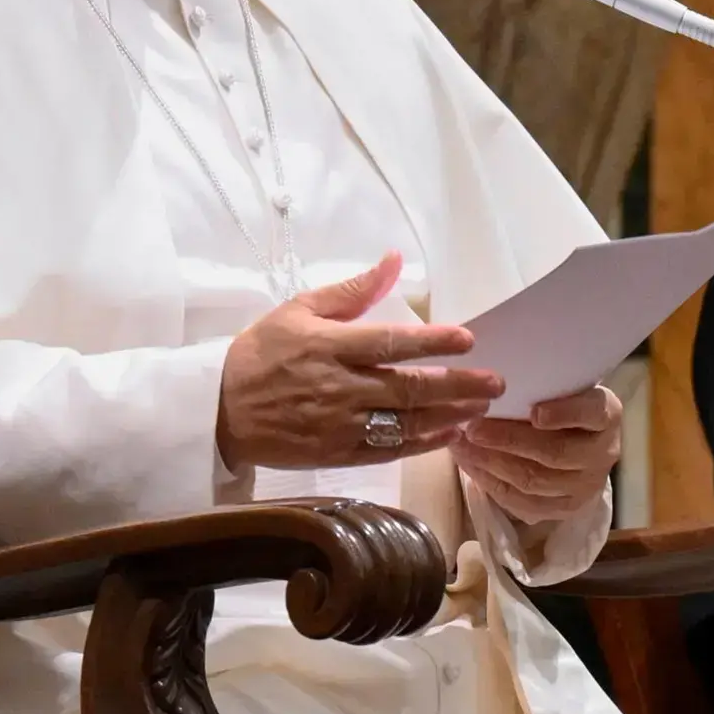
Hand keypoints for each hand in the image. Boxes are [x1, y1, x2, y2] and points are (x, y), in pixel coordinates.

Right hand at [217, 252, 503, 470]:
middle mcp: (339, 387)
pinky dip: (422, 444)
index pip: (391, 342)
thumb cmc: (261, 353)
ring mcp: (339, 424)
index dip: (433, 342)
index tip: (469, 339)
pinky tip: (449, 435)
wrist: (218, 409)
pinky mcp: (336, 454)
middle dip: (457, 385)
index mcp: (329, 346)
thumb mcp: (299, 309)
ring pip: (404, 423)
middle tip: (495, 383)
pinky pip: (388, 451)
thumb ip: (351, 290)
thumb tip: (394, 260)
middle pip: (408, 387)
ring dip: (448, 417)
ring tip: (480, 409)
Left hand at [450, 384, 621, 525]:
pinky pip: (524, 503)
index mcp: (607, 414)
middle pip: (556, 451)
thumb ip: (540, 385)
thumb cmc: (561, 402)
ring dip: (492, 462)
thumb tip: (490, 380)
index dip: (566, 414)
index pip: (593, 413)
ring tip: (462, 445)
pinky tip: (469, 465)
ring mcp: (586, 486)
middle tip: (473, 427)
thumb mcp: (562, 387)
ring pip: (535, 480)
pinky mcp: (564, 509)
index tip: (535, 412)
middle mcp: (604, 452)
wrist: (578, 441)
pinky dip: (491, 483)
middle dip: (509, 440)